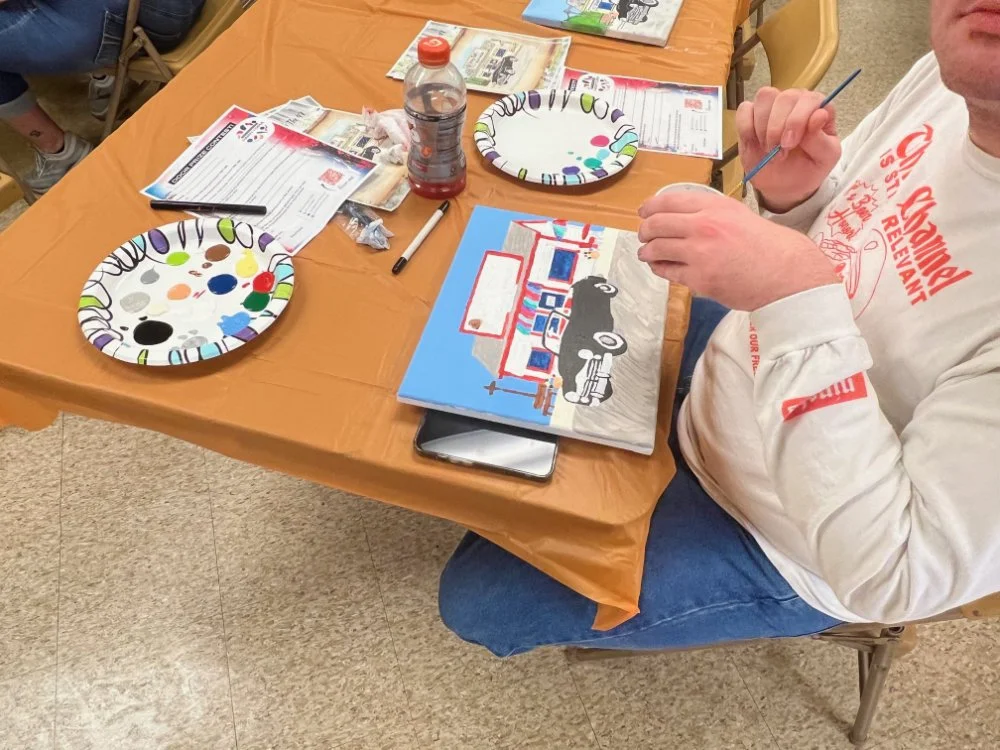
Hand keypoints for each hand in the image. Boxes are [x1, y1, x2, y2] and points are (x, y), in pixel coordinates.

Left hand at [637, 191, 839, 310]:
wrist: (786, 274)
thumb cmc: (770, 247)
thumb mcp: (740, 215)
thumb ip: (712, 214)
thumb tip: (684, 218)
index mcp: (715, 206)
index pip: (669, 200)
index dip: (650, 207)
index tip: (644, 211)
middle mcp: (704, 225)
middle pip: (656, 224)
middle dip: (644, 230)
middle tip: (643, 235)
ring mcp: (699, 252)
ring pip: (656, 248)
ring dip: (647, 251)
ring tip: (647, 253)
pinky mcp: (698, 278)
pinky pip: (667, 272)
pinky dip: (660, 269)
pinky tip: (660, 267)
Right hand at [736, 87, 840, 212]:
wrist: (785, 184)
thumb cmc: (808, 167)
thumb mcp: (824, 159)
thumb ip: (822, 139)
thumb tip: (819, 115)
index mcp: (817, 108)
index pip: (809, 99)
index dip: (797, 120)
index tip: (789, 144)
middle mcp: (796, 101)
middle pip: (785, 98)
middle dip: (778, 127)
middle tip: (779, 152)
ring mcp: (772, 106)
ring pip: (764, 98)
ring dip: (762, 127)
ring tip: (769, 150)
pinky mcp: (750, 115)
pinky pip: (744, 110)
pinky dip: (746, 128)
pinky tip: (754, 143)